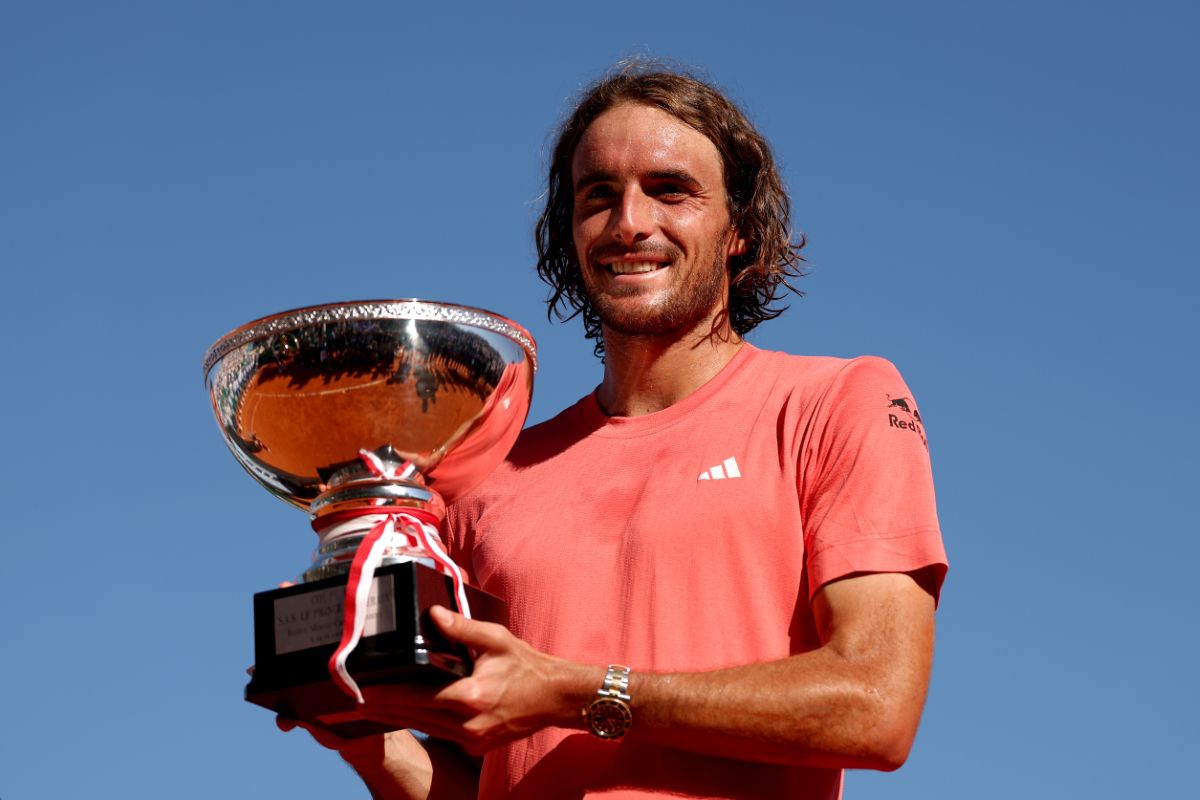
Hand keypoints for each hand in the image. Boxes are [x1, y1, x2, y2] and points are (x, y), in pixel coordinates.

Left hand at [356, 605, 595, 754]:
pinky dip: (421, 722)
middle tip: (355, 703)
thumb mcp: (496, 639)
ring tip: (372, 709)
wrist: (555, 698)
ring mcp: (472, 739)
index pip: (417, 696)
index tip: (362, 692)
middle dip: (383, 709)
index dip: (387, 694)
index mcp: (471, 697)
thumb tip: (432, 615)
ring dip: (397, 717)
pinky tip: (406, 714)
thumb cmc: (527, 666)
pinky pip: (440, 733)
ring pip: (424, 728)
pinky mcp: (476, 745)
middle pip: (414, 717)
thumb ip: (461, 629)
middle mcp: (468, 724)